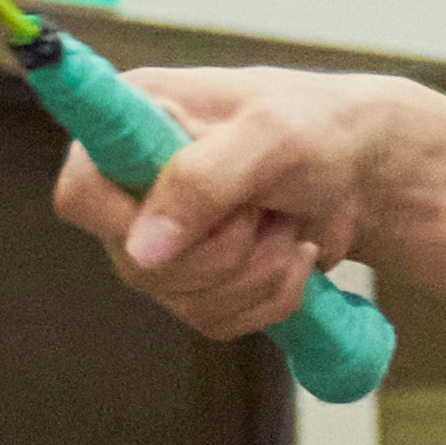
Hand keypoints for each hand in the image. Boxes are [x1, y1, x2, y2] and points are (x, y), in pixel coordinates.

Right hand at [66, 66, 407, 345]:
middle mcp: (132, 186)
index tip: (188, 222)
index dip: (125, 222)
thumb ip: (200, 181)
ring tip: (285, 224)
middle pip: (138, 266)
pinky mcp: (198, 281)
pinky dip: (269, 297)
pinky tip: (291, 254)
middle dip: (223, 250)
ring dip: (256, 272)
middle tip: (265, 210)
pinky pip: (216, 320)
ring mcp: (163, 240)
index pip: (80, 195)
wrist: (366, 170)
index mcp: (131, 123)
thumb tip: (140, 251)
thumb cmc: (319, 127)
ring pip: (182, 300)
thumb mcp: (269, 135)